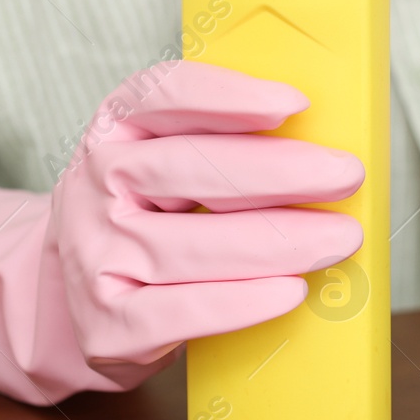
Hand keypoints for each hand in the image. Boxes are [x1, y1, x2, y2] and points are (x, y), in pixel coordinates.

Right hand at [0, 61, 363, 403]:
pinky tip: (291, 291)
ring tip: (339, 238)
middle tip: (346, 175)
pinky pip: (179, 312)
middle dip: (277, 171)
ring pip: (188, 245)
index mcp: (116, 128)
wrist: (73, 300)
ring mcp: (96, 255)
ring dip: (276, 241)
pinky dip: (240, 302)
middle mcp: (97, 184)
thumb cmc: (152, 218)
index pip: (162, 94)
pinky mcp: (108, 324)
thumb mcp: (170, 163)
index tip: (294, 102)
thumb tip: (328, 142)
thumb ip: (227, 142)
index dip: (228, 96)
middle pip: (187, 168)